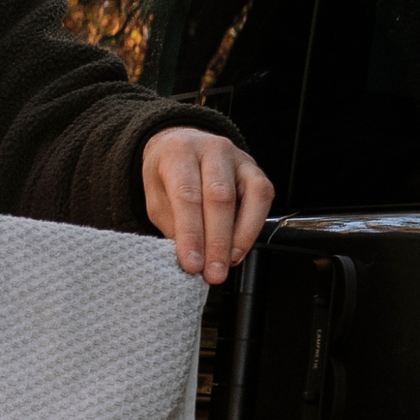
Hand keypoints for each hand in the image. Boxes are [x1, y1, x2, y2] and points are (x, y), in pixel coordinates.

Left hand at [142, 127, 273, 284]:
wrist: (182, 146)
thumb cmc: (168, 175)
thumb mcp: (157, 198)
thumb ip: (173, 225)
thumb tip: (191, 259)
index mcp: (179, 152)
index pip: (187, 195)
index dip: (191, 233)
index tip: (192, 264)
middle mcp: (211, 149)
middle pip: (219, 197)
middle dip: (216, 242)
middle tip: (212, 272)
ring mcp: (238, 157)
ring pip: (247, 196)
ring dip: (239, 238)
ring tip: (226, 264)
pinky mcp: (256, 170)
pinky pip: (262, 198)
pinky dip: (252, 228)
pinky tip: (238, 250)